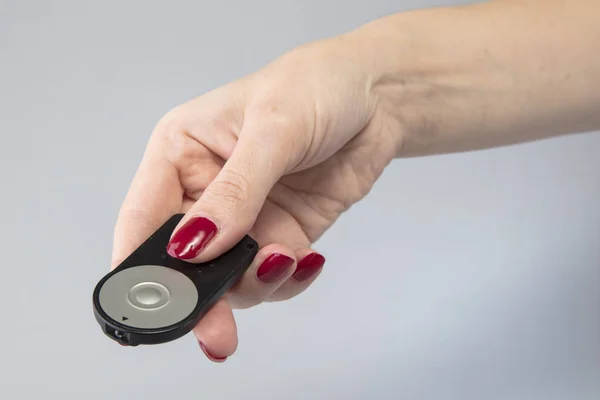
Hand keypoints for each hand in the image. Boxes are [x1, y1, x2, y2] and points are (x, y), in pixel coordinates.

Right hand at [110, 36, 398, 360]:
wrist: (377, 98)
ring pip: (228, 278)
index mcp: (181, 153)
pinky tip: (309, 260)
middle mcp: (205, 191)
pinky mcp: (282, 233)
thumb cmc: (315, 87)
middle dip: (199, 299)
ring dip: (253, 285)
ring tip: (286, 259)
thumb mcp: (273, 128)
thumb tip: (193, 247)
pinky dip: (288, 280)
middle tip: (218, 332)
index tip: (149, 312)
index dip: (138, 269)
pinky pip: (272, 276)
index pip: (143, 220)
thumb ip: (235, 191)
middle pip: (182, 263)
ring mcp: (244, 218)